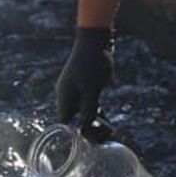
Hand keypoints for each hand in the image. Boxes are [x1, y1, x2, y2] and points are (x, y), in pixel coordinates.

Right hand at [55, 27, 113, 141]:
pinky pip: (89, 107)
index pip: (66, 124)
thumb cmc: (92, 63)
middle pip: (75, 122)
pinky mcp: (86, 88)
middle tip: (108, 133)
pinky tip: (108, 121)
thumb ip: (88, 109)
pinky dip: (98, 114)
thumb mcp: (92, 88)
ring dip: (95, 124)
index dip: (78, 134)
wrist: (96, 41)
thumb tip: (84, 129)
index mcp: (65, 97)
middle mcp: (68, 97)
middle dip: (90, 130)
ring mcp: (76, 92)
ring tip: (111, 130)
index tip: (94, 136)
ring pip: (83, 115)